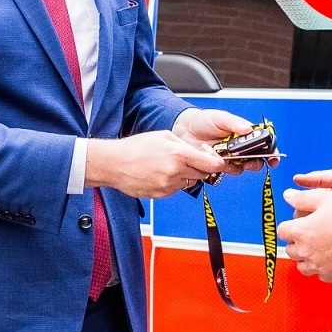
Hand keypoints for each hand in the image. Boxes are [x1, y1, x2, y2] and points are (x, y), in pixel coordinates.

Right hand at [86, 131, 226, 198]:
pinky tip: (161, 173)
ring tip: (169, 165)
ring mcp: (169, 185)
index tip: (215, 159)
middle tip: (189, 159)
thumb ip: (184, 145)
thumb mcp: (164, 136)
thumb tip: (198, 151)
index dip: (217, 162)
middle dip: (200, 166)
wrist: (114, 164)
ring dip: (186, 174)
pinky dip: (174, 182)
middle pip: (203, 174)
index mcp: (179, 155)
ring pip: (190, 181)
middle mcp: (176, 172)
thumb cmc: (135, 148)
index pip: (213, 164)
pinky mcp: (162, 194)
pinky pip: (177, 188)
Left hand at [172, 107, 277, 174]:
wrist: (184, 129)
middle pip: (256, 160)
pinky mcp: (217, 165)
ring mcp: (229, 158)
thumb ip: (235, 123)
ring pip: (240, 168)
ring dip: (235, 164)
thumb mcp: (220, 117)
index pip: (263, 144)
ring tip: (225, 156)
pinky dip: (220, 166)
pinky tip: (212, 156)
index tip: (273, 158)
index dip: (271, 152)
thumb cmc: (203, 120)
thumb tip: (248, 129)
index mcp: (244, 134)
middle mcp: (239, 148)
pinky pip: (224, 171)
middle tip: (248, 161)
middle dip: (255, 162)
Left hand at [278, 188, 331, 281]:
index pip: (282, 231)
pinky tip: (330, 257)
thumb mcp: (326, 197)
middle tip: (310, 233)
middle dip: (297, 241)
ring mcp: (317, 265)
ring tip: (319, 247)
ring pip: (301, 265)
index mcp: (301, 231)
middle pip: (290, 249)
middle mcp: (305, 251)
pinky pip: (318, 273)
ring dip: (306, 256)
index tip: (297, 223)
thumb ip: (303, 197)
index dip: (289, 225)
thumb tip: (288, 196)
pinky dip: (320, 267)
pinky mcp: (329, 274)